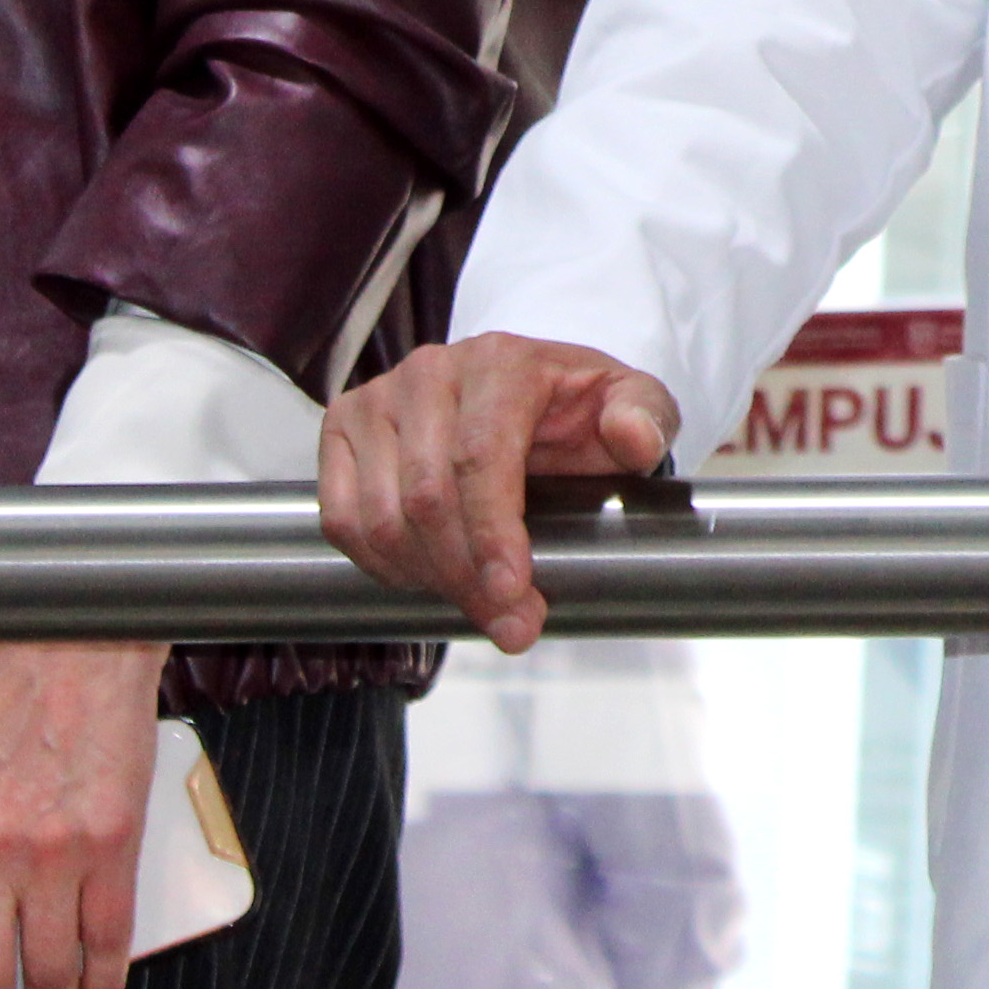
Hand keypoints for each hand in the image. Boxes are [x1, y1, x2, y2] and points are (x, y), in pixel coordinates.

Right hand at [317, 332, 677, 650]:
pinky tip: (426, 580)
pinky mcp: (344, 427)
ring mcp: (379, 398)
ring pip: (381, 515)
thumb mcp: (634, 405)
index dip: (492, 535)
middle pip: (428, 497)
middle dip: (468, 577)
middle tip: (512, 626)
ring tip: (478, 605)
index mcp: (501, 363)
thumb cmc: (578, 408)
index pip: (481, 457)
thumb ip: (646, 416)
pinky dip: (380, 564)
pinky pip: (342, 517)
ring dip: (428, 579)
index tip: (515, 595)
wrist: (530, 394)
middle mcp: (430, 372)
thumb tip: (631, 437)